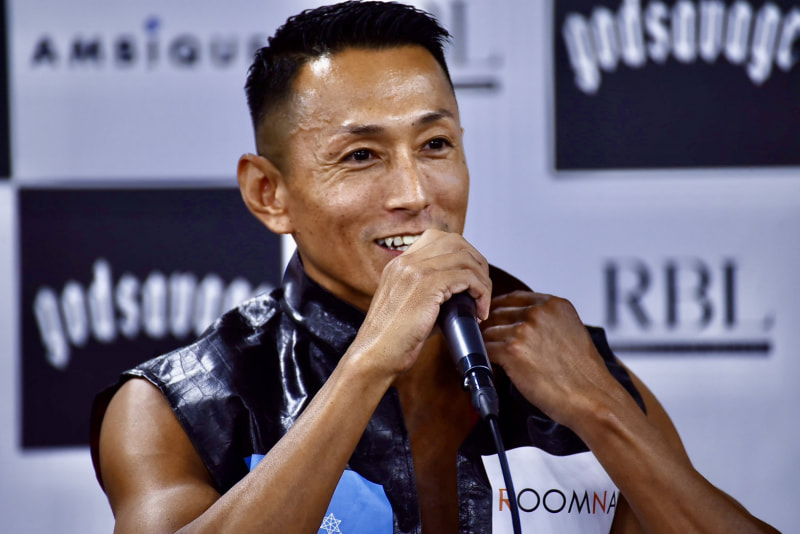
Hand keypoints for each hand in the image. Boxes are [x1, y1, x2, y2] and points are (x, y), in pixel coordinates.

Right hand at [347, 229, 491, 379]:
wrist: (374, 354)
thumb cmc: (393, 339)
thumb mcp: (410, 305)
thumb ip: (433, 292)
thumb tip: (465, 294)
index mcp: (399, 263)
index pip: (439, 239)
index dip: (462, 255)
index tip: (470, 278)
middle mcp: (406, 261)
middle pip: (456, 242)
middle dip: (477, 263)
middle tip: (482, 289)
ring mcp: (415, 270)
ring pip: (465, 258)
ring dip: (482, 280)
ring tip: (482, 303)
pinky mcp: (426, 286)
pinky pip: (467, 277)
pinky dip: (481, 293)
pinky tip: (479, 311)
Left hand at [481, 290, 621, 428]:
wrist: (592, 398)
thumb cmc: (584, 374)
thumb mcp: (572, 332)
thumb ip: (548, 321)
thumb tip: (523, 322)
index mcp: (554, 305)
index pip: (514, 298)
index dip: (501, 310)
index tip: (495, 320)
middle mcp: (538, 312)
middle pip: (498, 313)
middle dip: (493, 328)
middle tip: (491, 342)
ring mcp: (524, 329)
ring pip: (488, 331)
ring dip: (488, 344)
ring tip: (494, 358)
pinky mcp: (512, 350)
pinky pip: (485, 348)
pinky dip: (485, 358)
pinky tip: (493, 366)